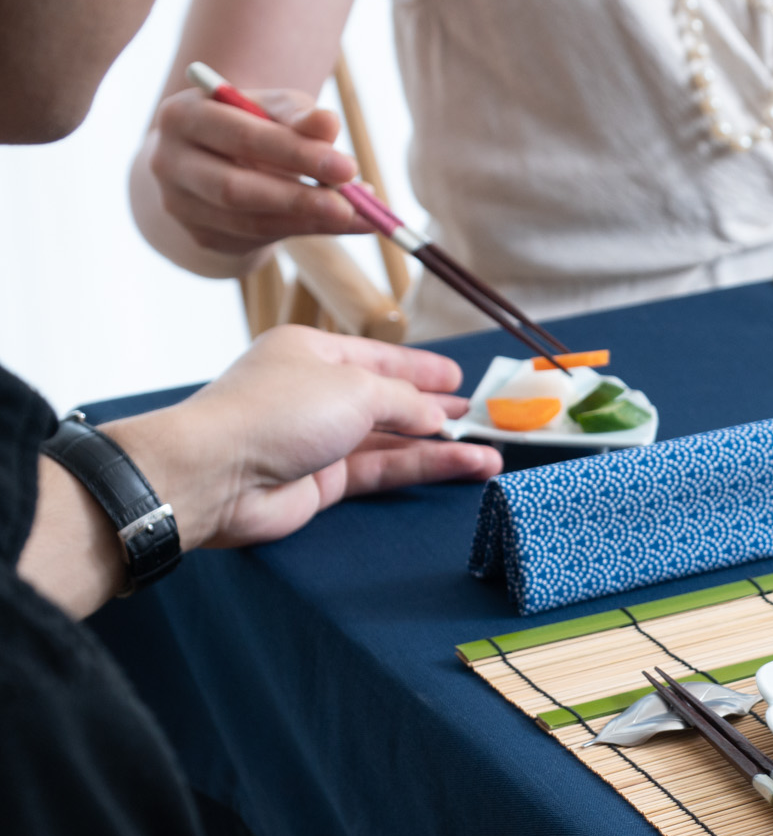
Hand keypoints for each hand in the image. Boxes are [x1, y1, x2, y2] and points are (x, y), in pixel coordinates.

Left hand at [104, 325, 501, 549]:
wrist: (217, 473)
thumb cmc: (278, 410)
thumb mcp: (356, 386)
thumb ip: (405, 400)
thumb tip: (436, 416)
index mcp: (312, 352)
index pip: (379, 358)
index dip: (421, 369)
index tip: (458, 379)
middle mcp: (316, 394)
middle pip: (387, 400)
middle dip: (434, 409)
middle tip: (478, 417)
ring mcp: (319, 440)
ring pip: (392, 440)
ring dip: (441, 447)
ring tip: (490, 454)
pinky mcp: (324, 483)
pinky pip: (385, 470)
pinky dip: (425, 467)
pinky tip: (464, 466)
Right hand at [147, 85, 373, 256]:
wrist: (209, 163)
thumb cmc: (248, 126)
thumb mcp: (271, 110)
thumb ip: (297, 115)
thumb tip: (329, 122)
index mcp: (182, 116)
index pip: (241, 136)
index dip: (295, 153)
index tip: (347, 166)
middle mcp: (170, 162)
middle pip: (237, 188)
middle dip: (299, 197)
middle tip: (351, 204)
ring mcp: (181, 205)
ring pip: (252, 221)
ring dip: (312, 222)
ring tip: (361, 216)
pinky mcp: (202, 236)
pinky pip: (261, 238)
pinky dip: (308, 231)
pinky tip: (344, 224)